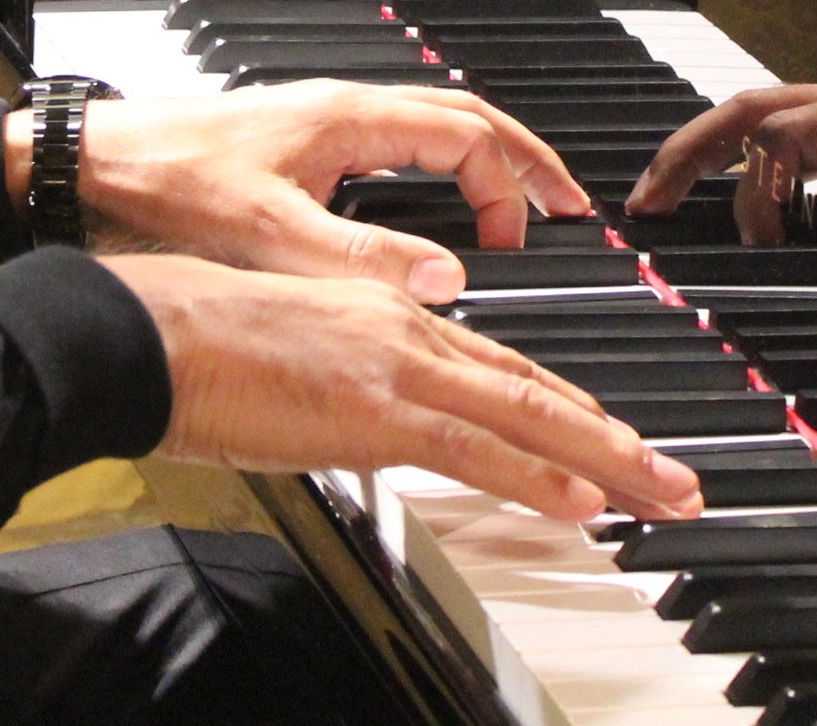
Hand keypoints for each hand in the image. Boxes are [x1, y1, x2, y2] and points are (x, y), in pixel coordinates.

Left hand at [6, 80, 589, 303]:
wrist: (85, 165)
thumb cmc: (163, 182)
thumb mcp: (268, 231)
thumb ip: (361, 258)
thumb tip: (446, 280)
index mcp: (353, 120)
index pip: (470, 138)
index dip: (510, 187)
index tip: (517, 242)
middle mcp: (347, 111)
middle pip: (469, 119)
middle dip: (528, 162)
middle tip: (570, 204)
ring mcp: (327, 124)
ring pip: (435, 126)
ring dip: (487, 163)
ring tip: (518, 205)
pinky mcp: (304, 144)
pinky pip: (400, 144)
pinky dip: (440, 172)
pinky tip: (434, 210)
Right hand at [103, 254, 701, 520]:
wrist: (142, 331)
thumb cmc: (197, 342)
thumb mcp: (304, 352)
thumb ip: (359, 384)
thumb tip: (387, 425)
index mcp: (397, 317)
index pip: (507, 371)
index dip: (571, 412)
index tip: (615, 443)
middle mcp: (413, 334)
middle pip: (540, 392)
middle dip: (617, 441)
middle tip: (675, 477)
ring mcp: (399, 371)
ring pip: (529, 419)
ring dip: (607, 463)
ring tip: (662, 493)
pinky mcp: (373, 411)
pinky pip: (475, 450)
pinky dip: (536, 476)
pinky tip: (583, 499)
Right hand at [627, 76, 816, 298]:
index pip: (788, 133)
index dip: (757, 187)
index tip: (757, 246)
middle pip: (755, 107)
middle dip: (691, 149)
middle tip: (644, 203)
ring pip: (766, 113)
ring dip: (712, 150)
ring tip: (665, 200)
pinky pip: (793, 133)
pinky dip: (748, 161)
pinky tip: (736, 201)